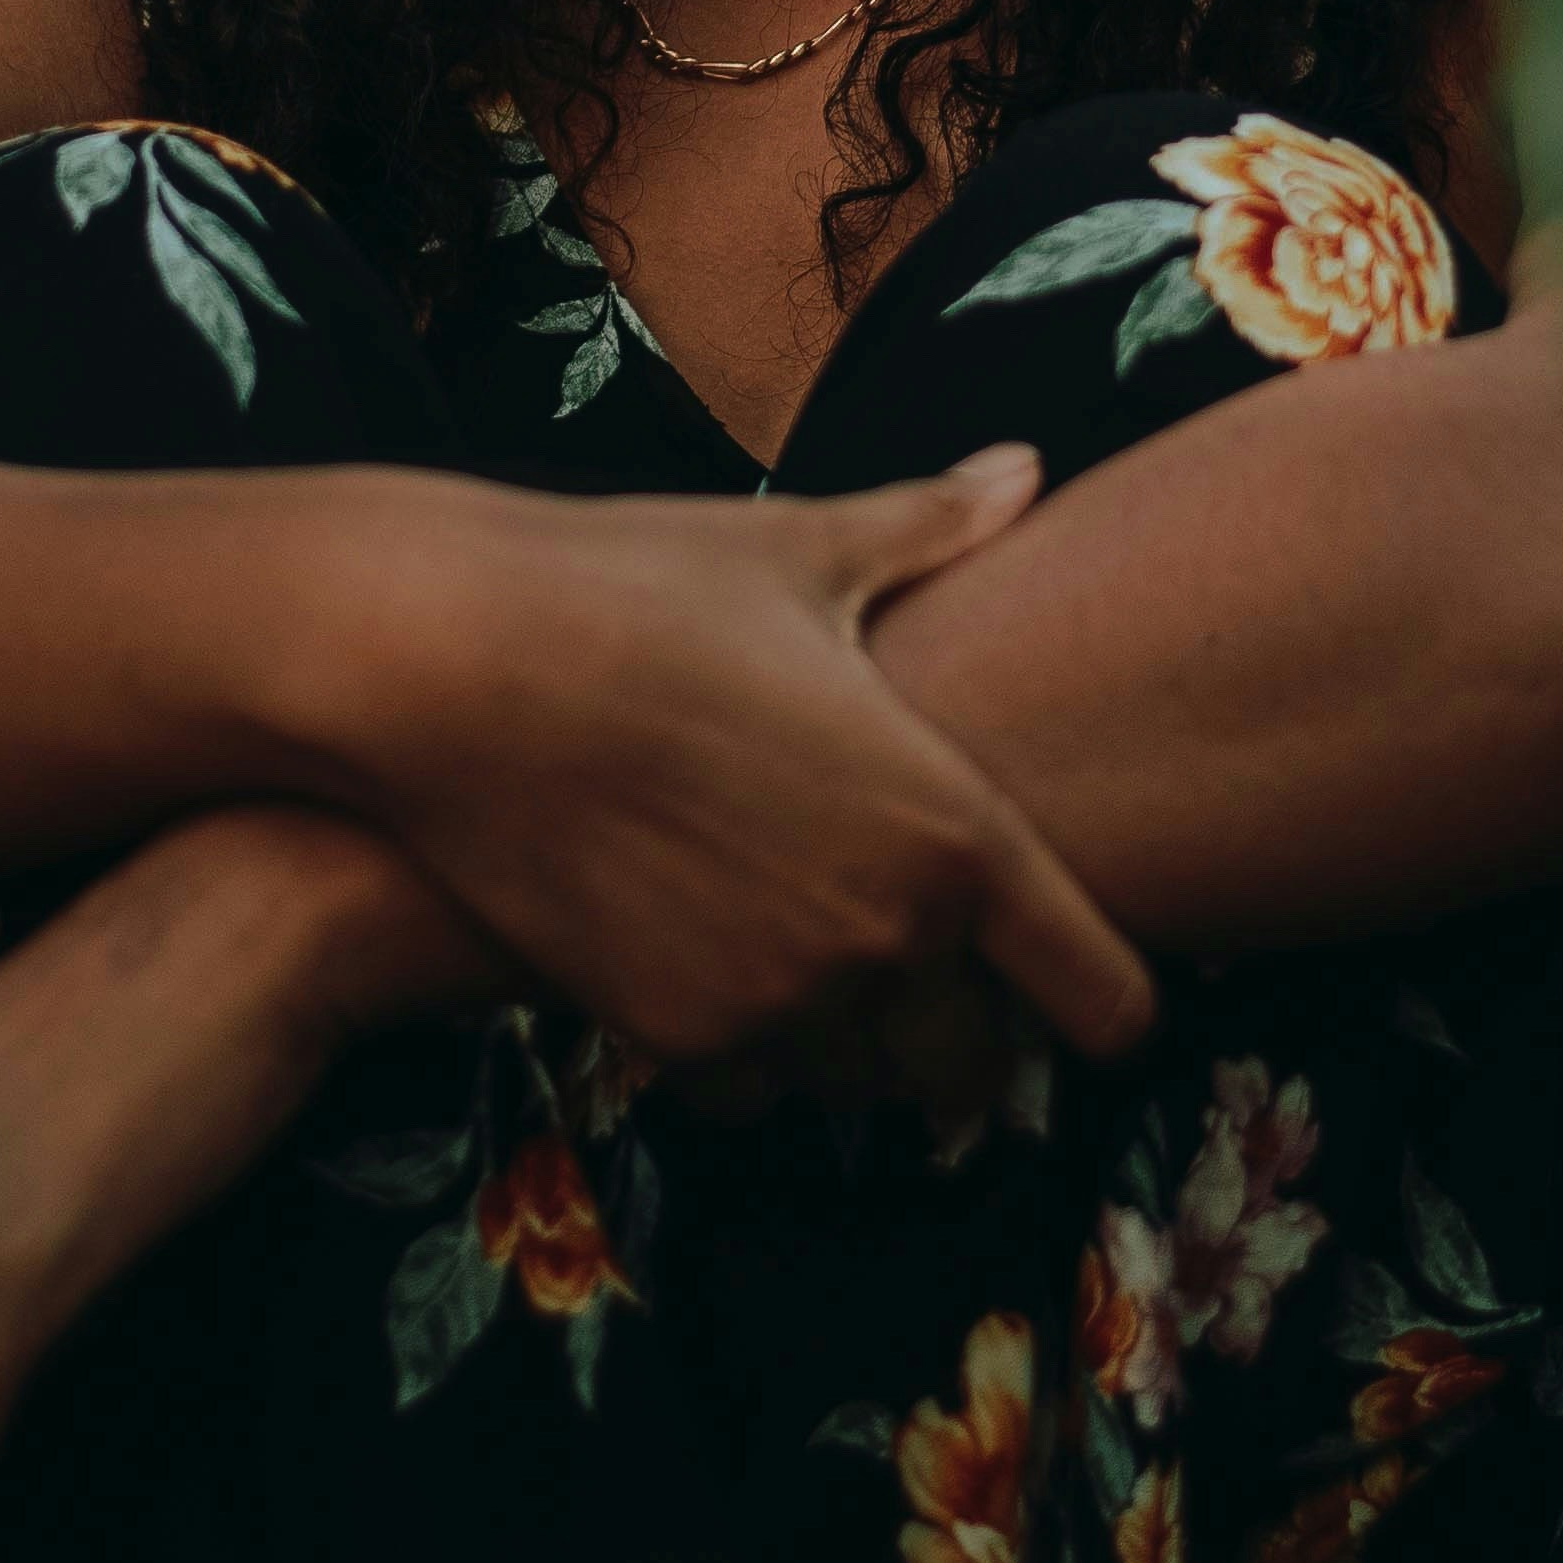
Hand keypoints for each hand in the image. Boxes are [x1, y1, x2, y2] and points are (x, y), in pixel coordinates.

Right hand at [347, 448, 1153, 1077]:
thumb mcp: (804, 552)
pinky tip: (710, 961)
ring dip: (851, 1041)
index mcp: (956, 834)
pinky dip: (745, 1050)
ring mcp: (776, 1002)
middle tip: (919, 959)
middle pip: (979, 1069)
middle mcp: (886, 942)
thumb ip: (933, 531)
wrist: (450, 668)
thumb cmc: (639, 588)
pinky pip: (751, 1091)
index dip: (1112, 1000)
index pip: (1106, 1000)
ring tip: (803, 945)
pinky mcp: (673, 1037)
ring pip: (860, 1086)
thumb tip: (1022, 471)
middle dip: (962, 1027)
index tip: (1078, 983)